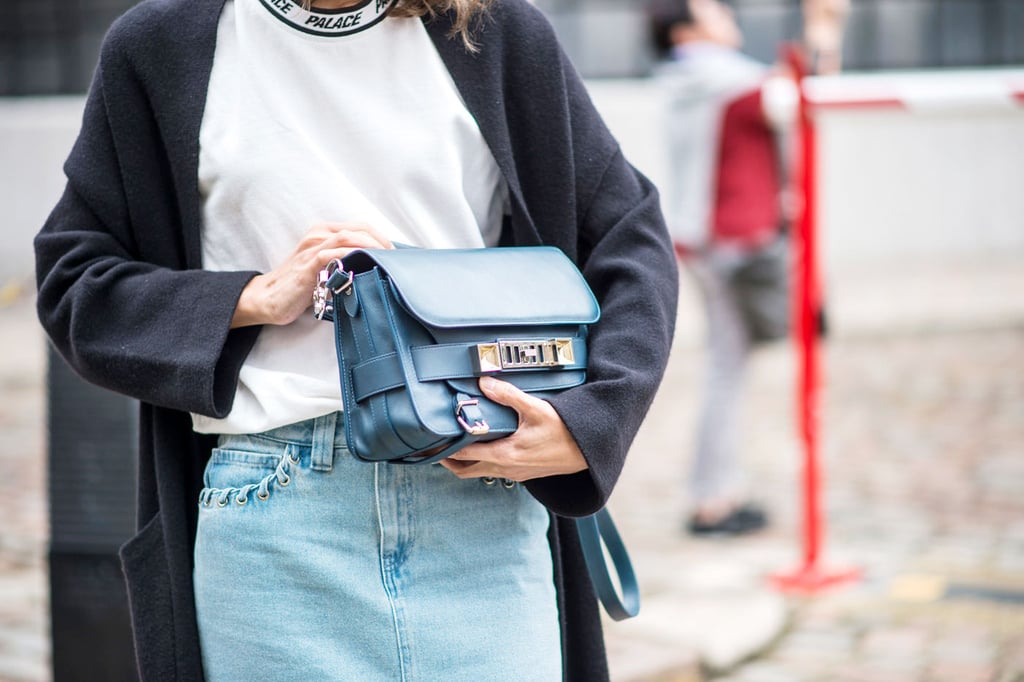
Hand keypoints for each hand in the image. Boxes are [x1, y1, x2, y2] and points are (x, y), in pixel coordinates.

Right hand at [231, 222, 391, 327]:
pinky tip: (366, 267)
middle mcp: (318, 236)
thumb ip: (344, 263)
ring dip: (372, 248)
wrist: (267, 299)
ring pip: (348, 237)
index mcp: (322, 233)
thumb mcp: (324, 269)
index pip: (359, 227)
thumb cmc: (298, 287)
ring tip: (386, 261)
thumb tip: (374, 270)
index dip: (381, 237)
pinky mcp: (308, 265)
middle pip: (359, 228)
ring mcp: (313, 249)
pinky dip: (352, 258)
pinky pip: (333, 254)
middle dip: (382, 242)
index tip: (395, 254)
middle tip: (396, 259)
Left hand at [439, 376, 588, 481]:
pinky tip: (483, 447)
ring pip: (479, 472)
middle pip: (466, 471)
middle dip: (448, 461)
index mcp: (505, 454)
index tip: (430, 443)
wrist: (589, 451)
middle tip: (434, 447)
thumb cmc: (565, 431)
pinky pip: (494, 471)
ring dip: (464, 462)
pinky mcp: (523, 473)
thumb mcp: (536, 408)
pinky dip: (481, 462)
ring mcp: (514, 474)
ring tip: (454, 446)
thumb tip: (484, 382)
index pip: (464, 454)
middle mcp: (506, 468)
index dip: (444, 449)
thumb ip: (508, 395)